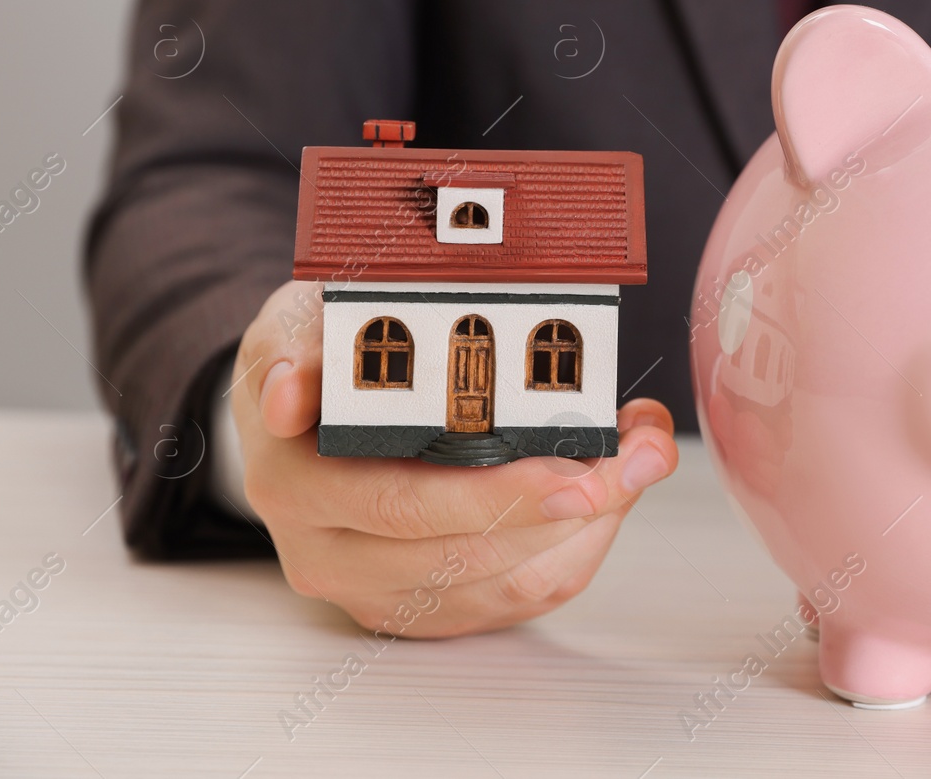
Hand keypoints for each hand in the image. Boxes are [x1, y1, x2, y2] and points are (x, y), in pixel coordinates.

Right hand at [230, 281, 679, 636]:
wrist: (302, 410)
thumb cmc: (319, 359)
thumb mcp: (299, 324)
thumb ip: (302, 345)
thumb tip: (290, 390)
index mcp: (295, 483)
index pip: (400, 506)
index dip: (493, 496)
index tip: (569, 470)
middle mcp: (329, 553)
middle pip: (463, 554)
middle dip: (563, 507)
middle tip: (630, 465)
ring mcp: (379, 589)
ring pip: (504, 582)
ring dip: (588, 524)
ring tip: (640, 457)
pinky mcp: (428, 606)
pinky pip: (520, 595)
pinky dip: (580, 544)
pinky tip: (612, 491)